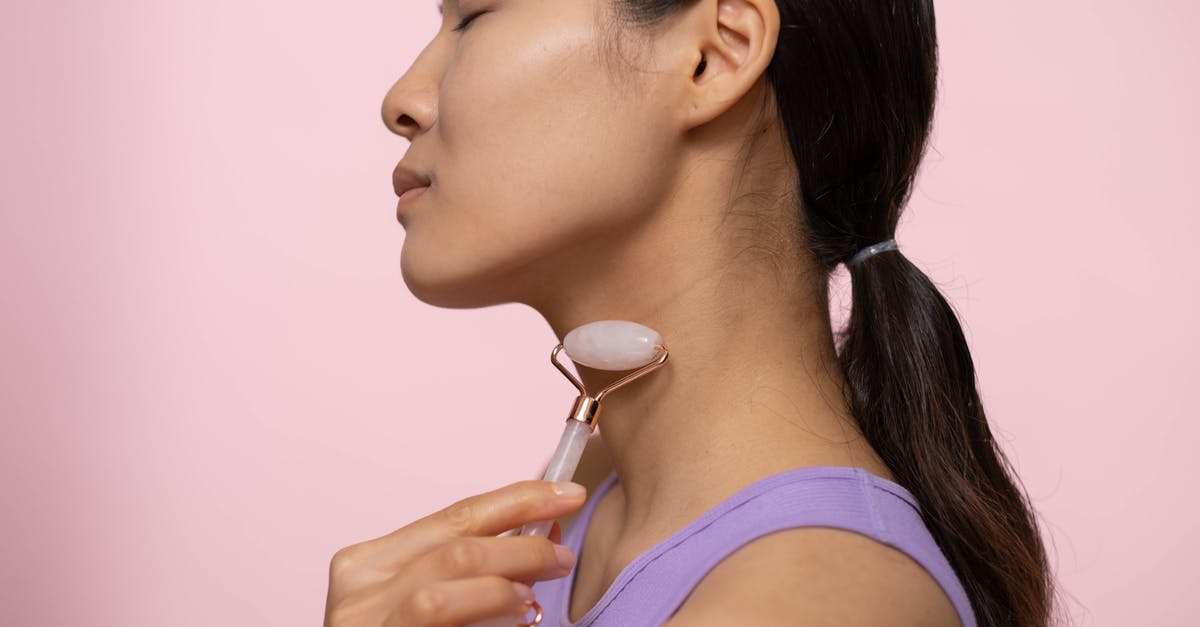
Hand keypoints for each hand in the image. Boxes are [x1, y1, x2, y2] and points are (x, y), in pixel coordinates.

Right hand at [325, 480, 587, 626]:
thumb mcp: (420, 598)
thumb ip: (468, 568)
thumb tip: (544, 532)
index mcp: (367, 563)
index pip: (455, 517)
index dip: (518, 500)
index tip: (567, 493)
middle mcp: (358, 593)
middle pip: (456, 550)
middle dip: (522, 548)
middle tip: (562, 558)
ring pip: (441, 593)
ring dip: (503, 588)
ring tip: (533, 600)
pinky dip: (487, 619)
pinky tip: (515, 622)